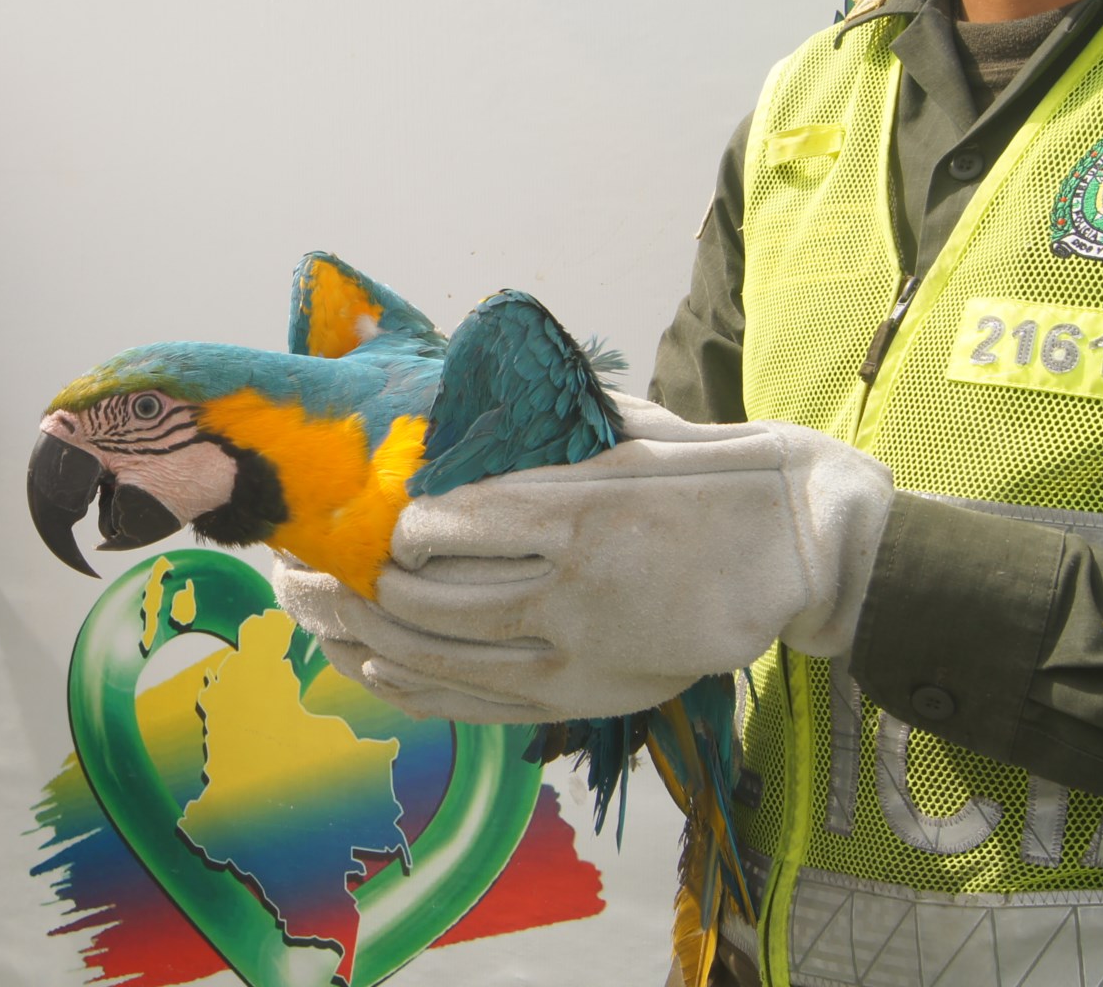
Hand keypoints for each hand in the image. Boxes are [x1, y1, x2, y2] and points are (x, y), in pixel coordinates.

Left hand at [274, 397, 893, 722]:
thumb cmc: (725, 476)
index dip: (381, 530)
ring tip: (305, 611)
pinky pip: (476, 702)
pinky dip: (409, 686)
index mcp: (584, 506)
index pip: (448, 527)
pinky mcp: (589, 694)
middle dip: (342, 584)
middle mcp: (573, 587)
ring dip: (355, 634)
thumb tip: (471, 399)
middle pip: (424, 599)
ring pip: (438, 656)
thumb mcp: (641, 426)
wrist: (812, 552)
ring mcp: (580, 651)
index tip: (339, 515)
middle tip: (290, 566)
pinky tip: (364, 666)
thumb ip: (554, 426)